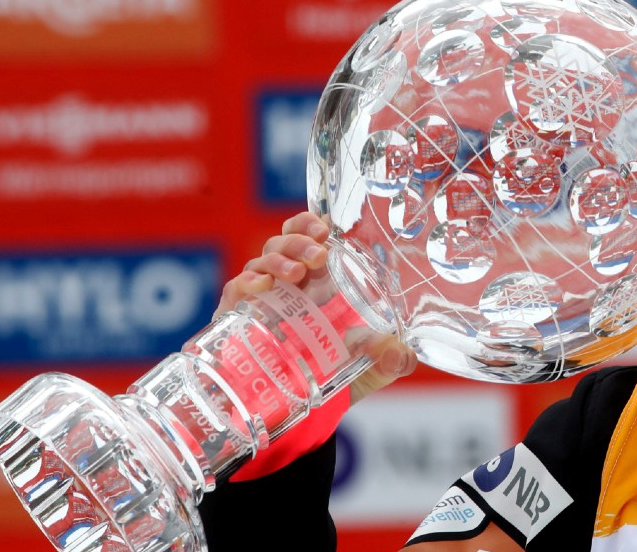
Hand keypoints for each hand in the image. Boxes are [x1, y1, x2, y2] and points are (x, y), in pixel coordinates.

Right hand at [217, 212, 416, 403]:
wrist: (298, 414)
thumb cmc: (336, 378)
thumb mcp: (370, 368)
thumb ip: (390, 359)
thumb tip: (400, 355)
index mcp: (320, 282)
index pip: (311, 238)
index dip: (313, 224)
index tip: (326, 226)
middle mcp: (290, 284)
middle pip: (286, 242)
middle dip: (300, 240)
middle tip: (319, 256)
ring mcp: (264, 298)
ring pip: (263, 260)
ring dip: (279, 259)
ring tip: (297, 272)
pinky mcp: (239, 318)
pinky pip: (236, 290)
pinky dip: (246, 282)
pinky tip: (260, 286)